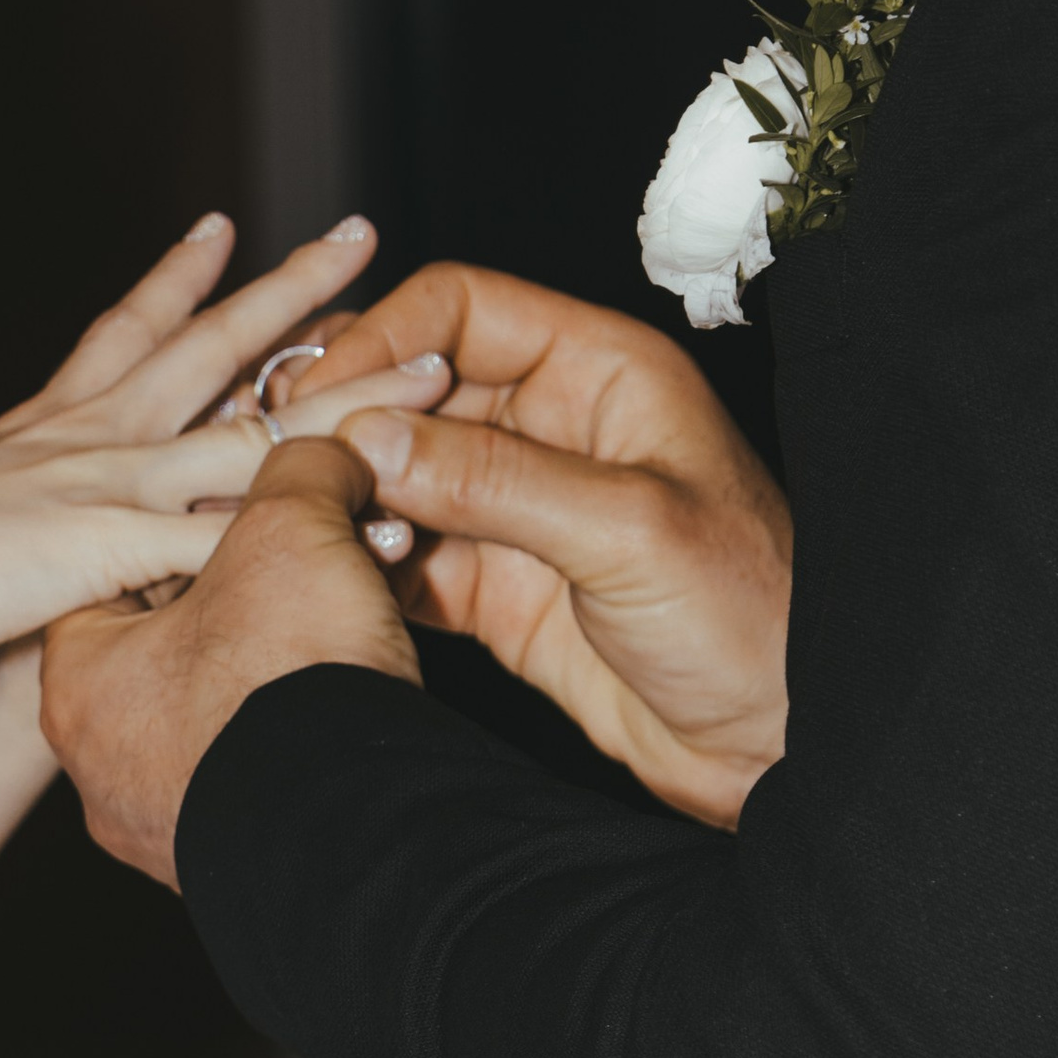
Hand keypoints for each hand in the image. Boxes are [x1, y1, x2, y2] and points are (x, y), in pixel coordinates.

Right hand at [0, 214, 447, 688]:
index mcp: (49, 420)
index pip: (130, 327)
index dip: (179, 278)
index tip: (225, 226)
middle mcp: (94, 433)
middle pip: (218, 343)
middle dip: (298, 289)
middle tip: (366, 233)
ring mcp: (113, 481)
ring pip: (261, 429)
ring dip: (353, 401)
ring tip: (435, 371)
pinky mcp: (119, 545)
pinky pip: (245, 535)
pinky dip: (318, 534)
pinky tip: (387, 530)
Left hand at [41, 435, 416, 888]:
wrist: (358, 834)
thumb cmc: (289, 674)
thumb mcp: (288, 530)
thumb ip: (294, 468)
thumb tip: (317, 445)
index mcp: (79, 679)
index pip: (111, 569)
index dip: (187, 520)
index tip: (247, 502)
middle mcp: (99, 766)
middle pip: (167, 647)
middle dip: (242, 600)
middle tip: (310, 562)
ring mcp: (161, 828)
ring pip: (216, 716)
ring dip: (278, 669)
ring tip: (347, 628)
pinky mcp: (231, 869)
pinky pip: (257, 776)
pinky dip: (299, 735)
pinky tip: (351, 704)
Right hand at [284, 265, 791, 827]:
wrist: (781, 748)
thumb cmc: (753, 619)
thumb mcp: (627, 534)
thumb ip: (496, 481)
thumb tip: (371, 435)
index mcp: (600, 374)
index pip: (461, 308)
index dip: (382, 338)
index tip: (319, 394)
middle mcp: (551, 428)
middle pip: (413, 387)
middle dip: (344, 417)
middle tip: (275, 462)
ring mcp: (517, 511)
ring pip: (397, 472)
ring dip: (344, 494)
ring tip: (287, 523)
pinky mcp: (496, 589)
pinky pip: (404, 554)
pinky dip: (361, 562)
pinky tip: (326, 579)